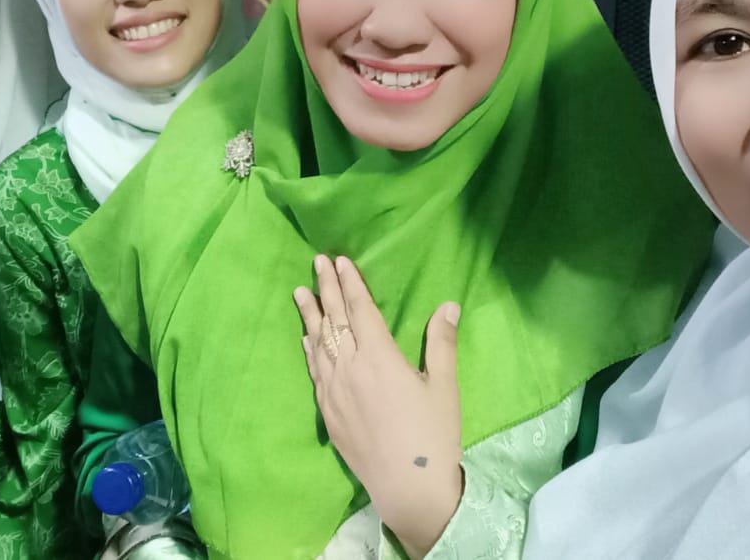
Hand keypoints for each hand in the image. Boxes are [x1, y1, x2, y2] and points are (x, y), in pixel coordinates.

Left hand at [294, 254, 462, 559]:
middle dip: (327, 288)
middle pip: (335, 320)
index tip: (341, 261)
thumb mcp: (444, 386)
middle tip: (317, 262)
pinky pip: (314, 370)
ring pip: (319, 343)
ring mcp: (334, 391)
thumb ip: (442, 343)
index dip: (351, 283)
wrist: (408, 487)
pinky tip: (307, 338)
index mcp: (380, 357)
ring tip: (301, 291)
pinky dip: (309, 348)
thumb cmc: (433, 435)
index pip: (360, 310)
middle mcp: (351, 368)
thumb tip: (448, 305)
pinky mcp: (328, 412)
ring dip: (311, 315)